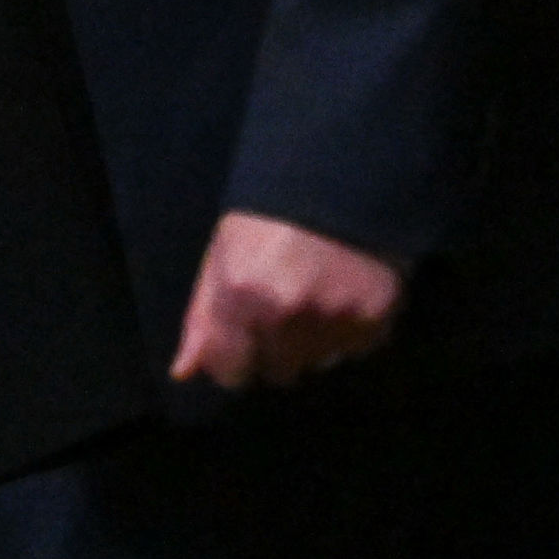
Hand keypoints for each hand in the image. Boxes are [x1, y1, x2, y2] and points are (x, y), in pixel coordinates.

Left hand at [170, 211, 403, 388]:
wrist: (339, 185)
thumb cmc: (265, 222)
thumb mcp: (219, 259)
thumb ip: (201, 320)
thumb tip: (183, 372)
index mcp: (239, 296)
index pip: (231, 371)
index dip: (234, 363)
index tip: (240, 349)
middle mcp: (285, 314)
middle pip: (278, 372)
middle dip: (275, 352)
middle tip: (281, 315)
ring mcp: (333, 319)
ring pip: (318, 363)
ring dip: (313, 344)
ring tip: (313, 300)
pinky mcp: (375, 318)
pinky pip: (355, 349)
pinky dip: (348, 331)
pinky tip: (342, 296)